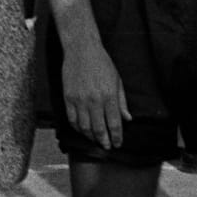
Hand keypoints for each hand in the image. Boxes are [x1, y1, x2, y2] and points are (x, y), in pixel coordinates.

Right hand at [61, 32, 128, 150]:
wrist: (82, 50)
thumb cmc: (102, 63)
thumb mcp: (117, 81)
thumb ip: (122, 102)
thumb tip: (128, 119)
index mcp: (109, 96)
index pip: (114, 124)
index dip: (116, 137)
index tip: (118, 144)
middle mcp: (94, 101)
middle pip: (99, 129)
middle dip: (104, 141)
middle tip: (107, 147)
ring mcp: (79, 100)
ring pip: (84, 127)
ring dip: (91, 137)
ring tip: (96, 140)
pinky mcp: (68, 98)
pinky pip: (72, 119)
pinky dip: (77, 129)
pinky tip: (83, 131)